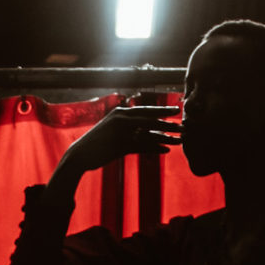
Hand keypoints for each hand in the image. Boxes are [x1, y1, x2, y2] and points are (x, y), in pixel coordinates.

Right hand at [61, 103, 182, 174]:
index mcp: (121, 113)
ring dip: (165, 137)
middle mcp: (121, 119)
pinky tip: (165, 151)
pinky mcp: (119, 146)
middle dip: (168, 122)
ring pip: (148, 133)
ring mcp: (121, 132)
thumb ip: (127, 128)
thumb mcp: (113, 132)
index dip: (161, 110)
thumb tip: (141, 130)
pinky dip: (154, 148)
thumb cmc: (97, 144)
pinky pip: (141, 147)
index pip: (145, 110)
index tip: (176, 110)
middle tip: (183, 123)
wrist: (80, 154)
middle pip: (150, 119)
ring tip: (179, 140)